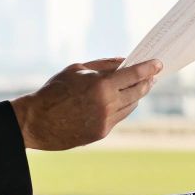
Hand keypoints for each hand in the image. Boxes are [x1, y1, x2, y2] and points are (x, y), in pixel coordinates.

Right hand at [8, 57, 162, 150]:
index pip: (135, 75)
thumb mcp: (77, 69)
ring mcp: (105, 121)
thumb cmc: (54, 90)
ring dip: (136, 96)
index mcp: (101, 85)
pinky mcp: (101, 133)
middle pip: (137, 92)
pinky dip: (122, 107)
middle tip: (152, 76)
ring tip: (139, 88)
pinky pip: (118, 117)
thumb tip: (125, 61)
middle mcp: (107, 104)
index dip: (149, 68)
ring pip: (130, 107)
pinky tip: (121, 101)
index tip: (158, 64)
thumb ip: (104, 65)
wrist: (35, 121)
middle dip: (147, 83)